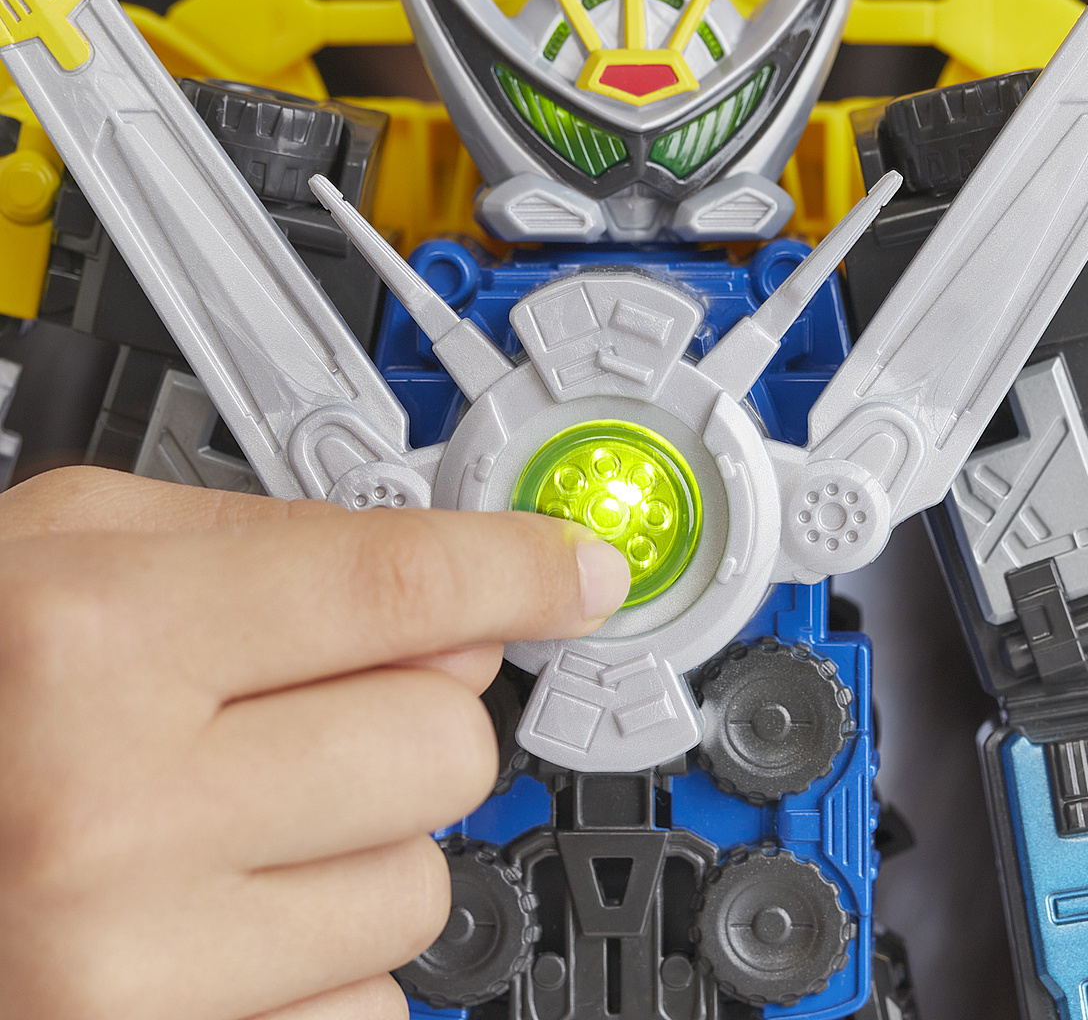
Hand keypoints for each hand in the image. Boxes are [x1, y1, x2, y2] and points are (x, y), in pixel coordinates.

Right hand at [0, 467, 628, 1019]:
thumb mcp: (75, 550)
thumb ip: (273, 546)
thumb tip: (456, 593)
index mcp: (95, 637)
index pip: (398, 585)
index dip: (518, 567)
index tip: (578, 572)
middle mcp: (109, 809)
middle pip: (441, 741)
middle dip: (411, 712)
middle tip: (314, 708)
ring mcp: (128, 969)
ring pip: (420, 884)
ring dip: (361, 841)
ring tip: (235, 819)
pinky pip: (366, 1006)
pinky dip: (323, 957)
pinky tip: (220, 917)